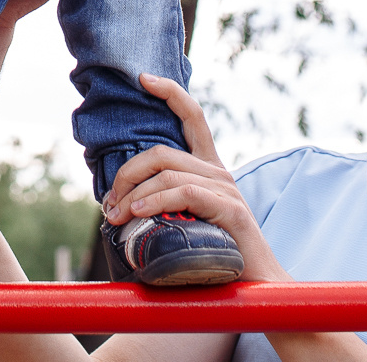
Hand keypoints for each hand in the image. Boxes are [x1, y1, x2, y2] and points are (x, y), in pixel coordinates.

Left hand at [100, 74, 287, 281]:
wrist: (258, 288)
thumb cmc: (218, 255)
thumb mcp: (188, 221)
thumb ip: (165, 204)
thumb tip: (119, 203)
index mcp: (210, 168)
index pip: (192, 117)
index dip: (169, 93)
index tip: (144, 78)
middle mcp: (219, 172)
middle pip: (162, 152)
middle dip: (126, 172)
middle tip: (108, 203)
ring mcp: (226, 189)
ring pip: (168, 173)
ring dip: (134, 194)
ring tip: (116, 215)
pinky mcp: (230, 210)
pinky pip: (185, 194)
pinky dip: (156, 201)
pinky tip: (138, 213)